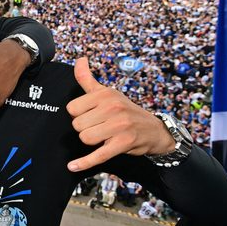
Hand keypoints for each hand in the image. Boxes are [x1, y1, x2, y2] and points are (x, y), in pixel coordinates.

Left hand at [66, 57, 174, 171]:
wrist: (154, 129)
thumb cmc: (125, 110)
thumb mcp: (107, 92)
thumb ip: (88, 78)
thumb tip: (79, 59)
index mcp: (105, 94)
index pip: (72, 109)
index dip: (79, 115)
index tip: (91, 115)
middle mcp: (112, 107)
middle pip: (77, 125)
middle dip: (85, 128)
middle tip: (100, 127)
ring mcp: (119, 125)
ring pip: (85, 138)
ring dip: (92, 141)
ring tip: (104, 136)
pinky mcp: (123, 143)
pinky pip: (97, 155)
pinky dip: (84, 162)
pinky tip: (73, 166)